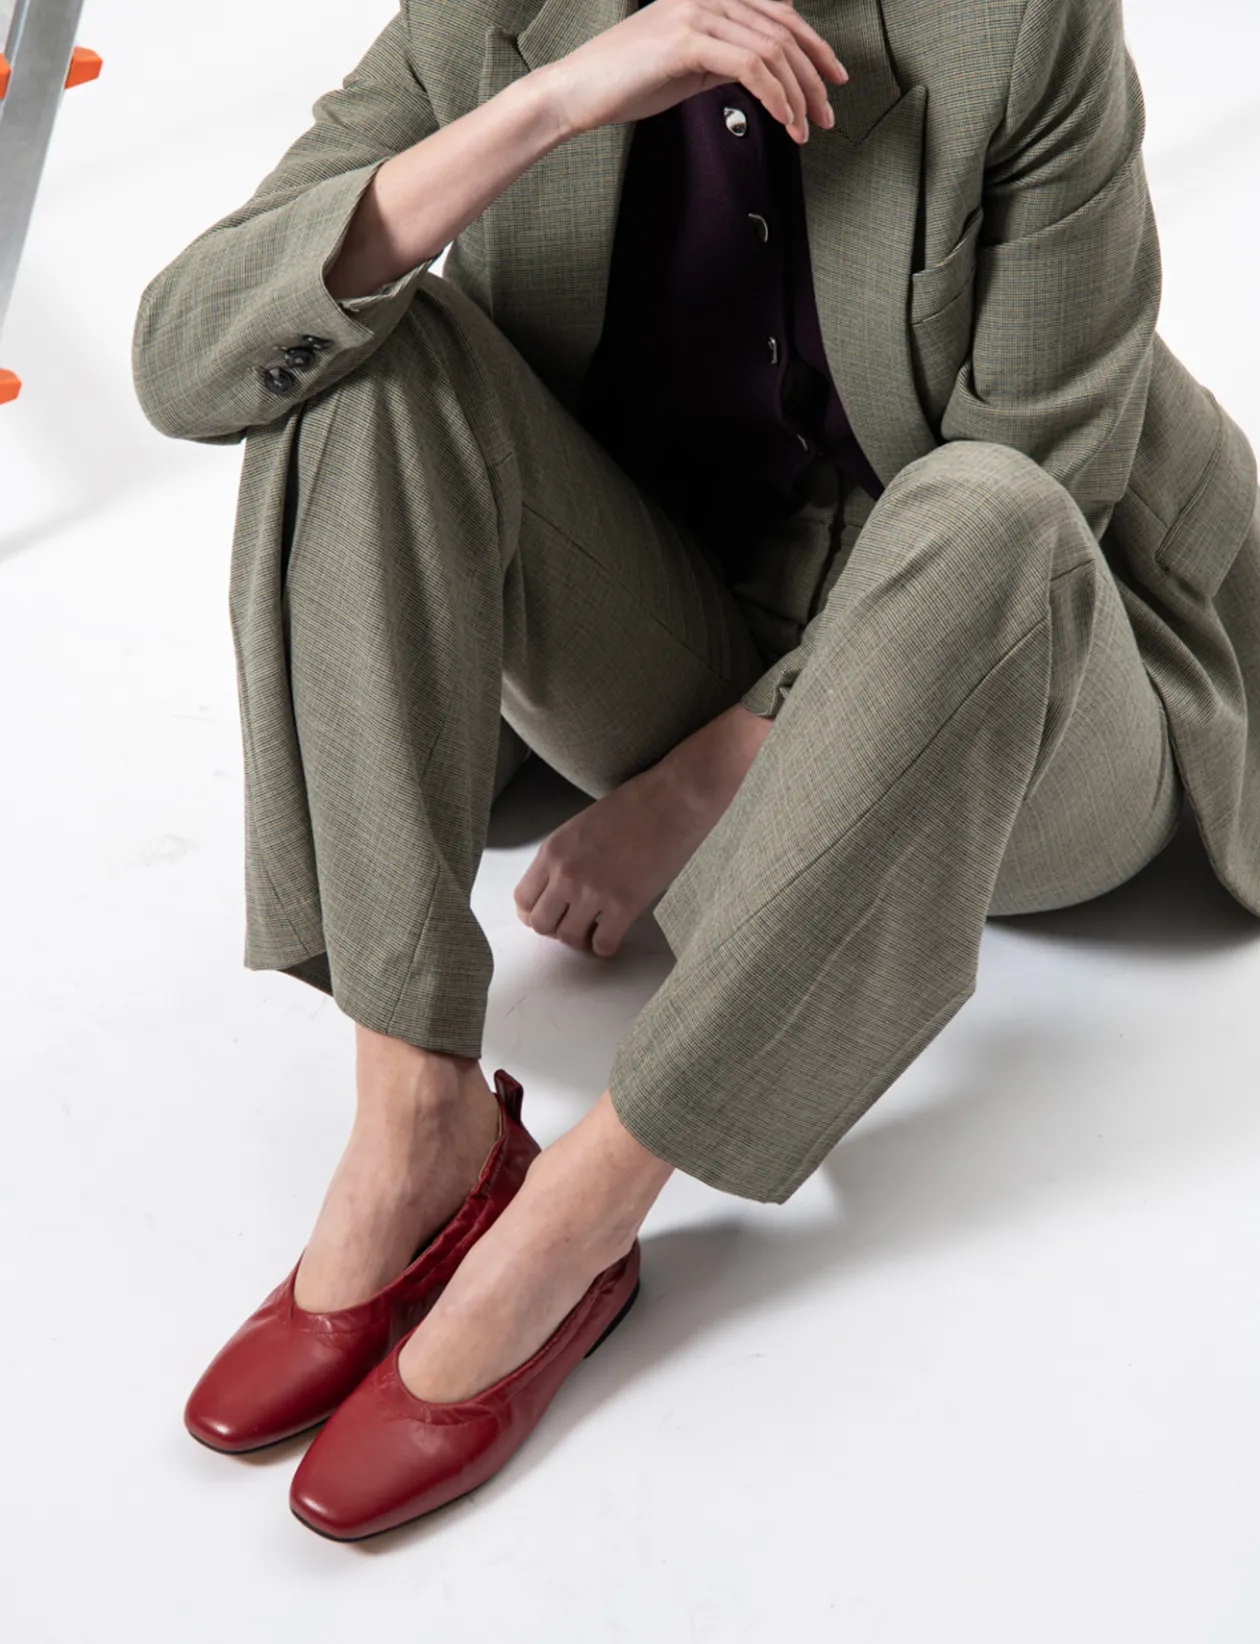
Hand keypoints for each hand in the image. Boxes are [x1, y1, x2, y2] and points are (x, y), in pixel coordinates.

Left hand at [513, 703, 773, 957]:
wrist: (674, 799)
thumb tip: (558, 889)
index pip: (522, 899)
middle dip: (555, 929)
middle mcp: (566, 874)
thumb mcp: (580, 827)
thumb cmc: (633, 805)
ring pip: (569, 939)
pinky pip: (603, 945)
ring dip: (580, 939)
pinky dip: (606, 946)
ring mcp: (594, 892)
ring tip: (594, 930)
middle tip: (574, 923)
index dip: (534, 912)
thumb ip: (563, 857)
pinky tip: (614, 934)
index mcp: (552, 851)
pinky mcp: (625, 905)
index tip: (550, 914)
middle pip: (540, 925)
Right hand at [539, 0, 847, 145]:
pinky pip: (751, 67)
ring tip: (805, 128)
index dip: (814, 46)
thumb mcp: (688, 65)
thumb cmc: (624, 83)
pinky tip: (783, 121)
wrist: (576, 92)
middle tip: (828, 112)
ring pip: (772, 49)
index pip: (778, 13)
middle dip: (814, 75)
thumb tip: (764, 71)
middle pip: (783, 29)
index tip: (832, 79)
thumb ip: (726, 57)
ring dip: (798, 94)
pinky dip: (775, 97)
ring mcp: (696, 12)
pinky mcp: (686, 39)